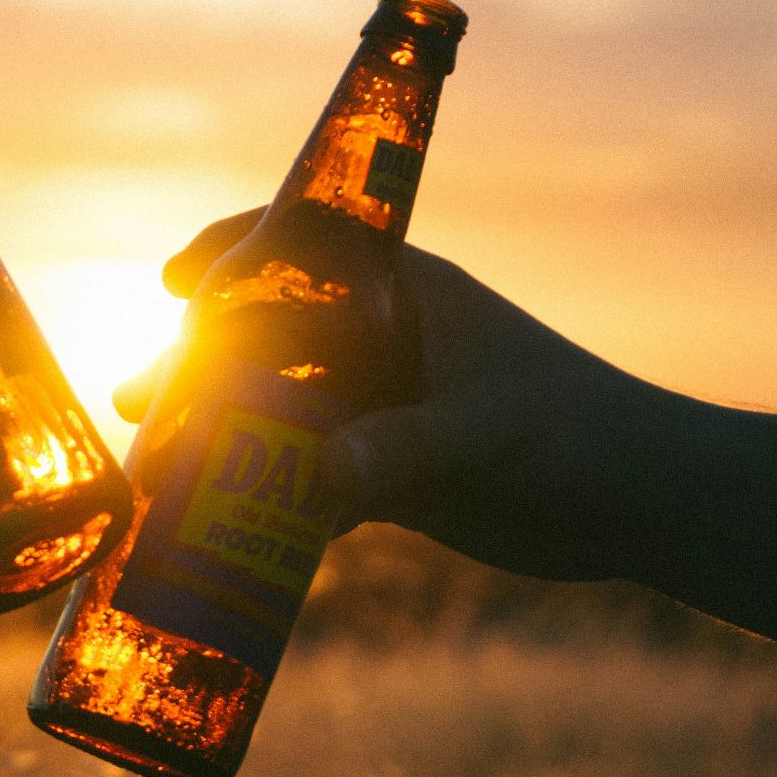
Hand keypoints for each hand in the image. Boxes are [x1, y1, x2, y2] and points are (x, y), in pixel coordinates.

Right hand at [128, 208, 686, 582]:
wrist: (642, 505)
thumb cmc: (581, 434)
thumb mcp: (488, 432)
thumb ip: (406, 450)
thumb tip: (318, 477)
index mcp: (402, 293)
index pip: (299, 245)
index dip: (227, 252)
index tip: (167, 280)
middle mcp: (380, 342)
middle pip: (264, 336)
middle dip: (194, 366)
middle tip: (134, 401)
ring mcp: (381, 408)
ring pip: (274, 412)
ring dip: (215, 438)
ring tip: (151, 472)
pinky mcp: (390, 472)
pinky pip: (304, 478)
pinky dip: (261, 499)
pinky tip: (217, 531)